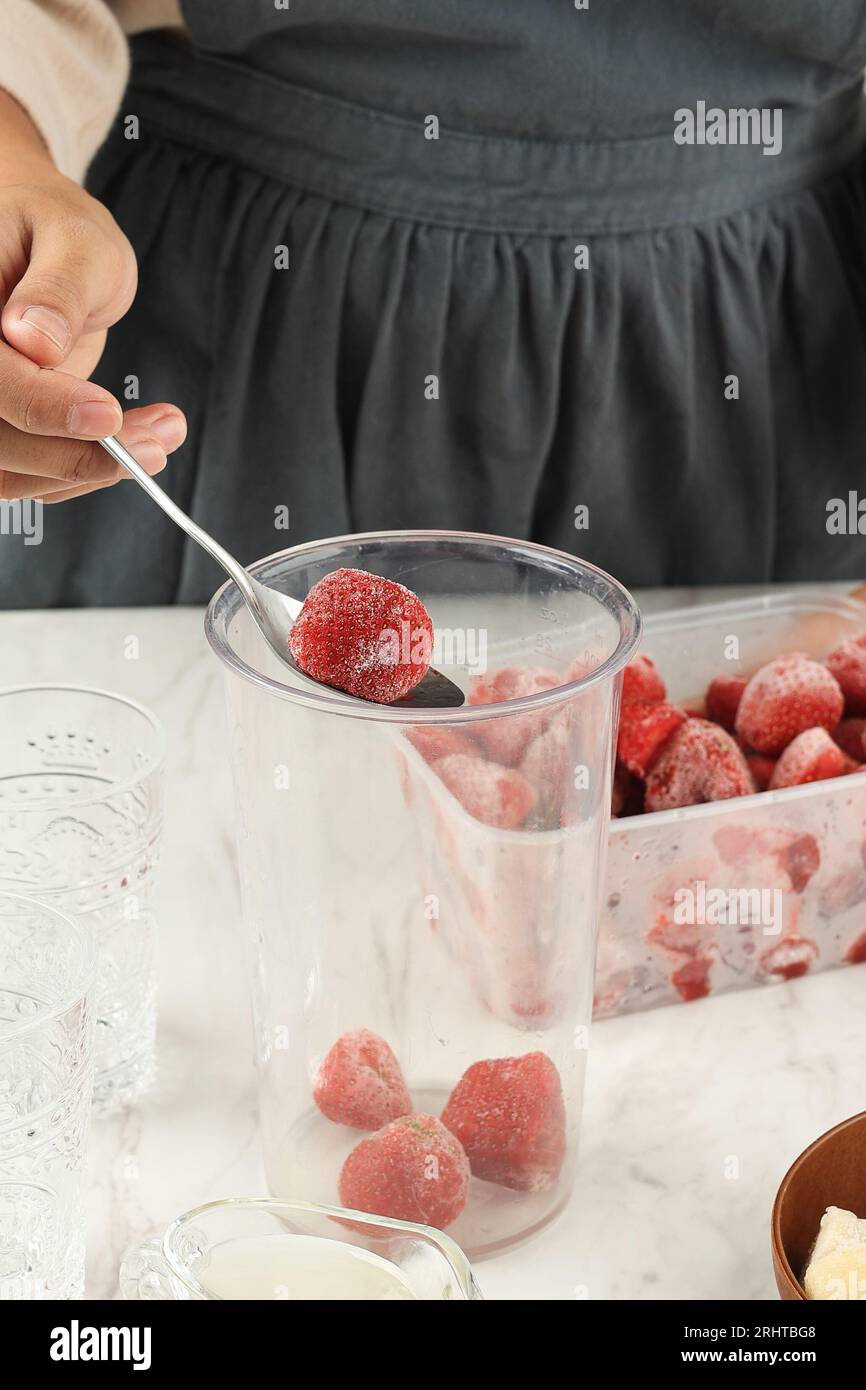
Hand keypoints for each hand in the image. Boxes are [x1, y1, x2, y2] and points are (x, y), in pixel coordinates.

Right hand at [0, 91, 185, 503]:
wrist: (43, 250)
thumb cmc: (53, 230)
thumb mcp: (74, 240)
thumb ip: (57, 289)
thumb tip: (34, 338)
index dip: (44, 406)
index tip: (108, 413)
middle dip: (80, 454)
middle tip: (159, 438)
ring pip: (15, 475)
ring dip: (92, 471)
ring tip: (161, 437)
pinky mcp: (2, 432)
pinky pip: (33, 477)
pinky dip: (87, 472)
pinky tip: (137, 442)